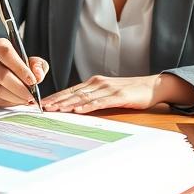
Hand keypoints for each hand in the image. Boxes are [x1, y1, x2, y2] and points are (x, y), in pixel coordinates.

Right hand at [0, 38, 47, 107]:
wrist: (1, 70)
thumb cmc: (18, 65)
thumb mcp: (31, 61)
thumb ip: (38, 66)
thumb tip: (38, 75)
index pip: (7, 54)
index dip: (20, 69)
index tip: (33, 81)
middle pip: (2, 75)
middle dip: (20, 88)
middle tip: (32, 95)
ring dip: (16, 97)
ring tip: (27, 99)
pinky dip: (10, 102)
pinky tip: (19, 100)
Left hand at [42, 73, 193, 113]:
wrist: (151, 86)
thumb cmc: (129, 92)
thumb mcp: (107, 93)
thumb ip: (93, 98)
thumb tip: (75, 107)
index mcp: (93, 83)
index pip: (70, 91)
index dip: (55, 97)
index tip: (42, 104)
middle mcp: (98, 84)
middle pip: (73, 93)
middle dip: (56, 101)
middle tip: (42, 108)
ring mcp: (108, 89)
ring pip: (84, 97)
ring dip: (68, 104)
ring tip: (55, 110)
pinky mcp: (119, 96)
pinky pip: (100, 102)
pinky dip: (88, 106)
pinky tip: (78, 110)